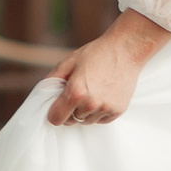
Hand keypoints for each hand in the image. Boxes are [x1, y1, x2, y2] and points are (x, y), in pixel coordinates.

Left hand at [47, 12, 168, 124]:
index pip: (56, 119)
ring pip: (86, 121)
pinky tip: (103, 94)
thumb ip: (52, 79)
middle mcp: (90, 104)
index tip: (57, 105)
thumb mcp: (69, 61)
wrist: (126, 49)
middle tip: (78, 92)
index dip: (54, 112)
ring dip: (85, 111)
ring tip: (92, 91)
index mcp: (75, 93)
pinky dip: (99, 111)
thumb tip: (43, 96)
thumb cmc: (96, 53)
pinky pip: (101, 119)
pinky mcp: (117, 111)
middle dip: (70, 110)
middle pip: (71, 120)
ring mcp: (105, 109)